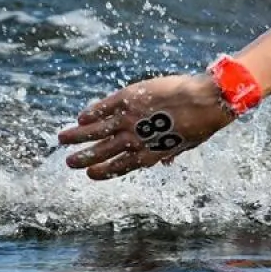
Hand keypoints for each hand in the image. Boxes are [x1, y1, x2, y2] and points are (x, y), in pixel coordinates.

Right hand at [58, 74, 233, 179]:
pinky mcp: (131, 97)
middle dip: (85, 157)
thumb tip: (165, 163)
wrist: (208, 99)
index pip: (122, 166)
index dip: (105, 171)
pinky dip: (92, 112)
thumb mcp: (187, 144)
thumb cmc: (203, 122)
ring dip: (79, 135)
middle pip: (104, 150)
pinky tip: (81, 117)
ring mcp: (132, 117)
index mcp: (150, 152)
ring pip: (97, 129)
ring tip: (62, 140)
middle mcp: (137, 138)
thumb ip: (170, 152)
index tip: (91, 174)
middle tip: (69, 162)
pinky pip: (106, 106)